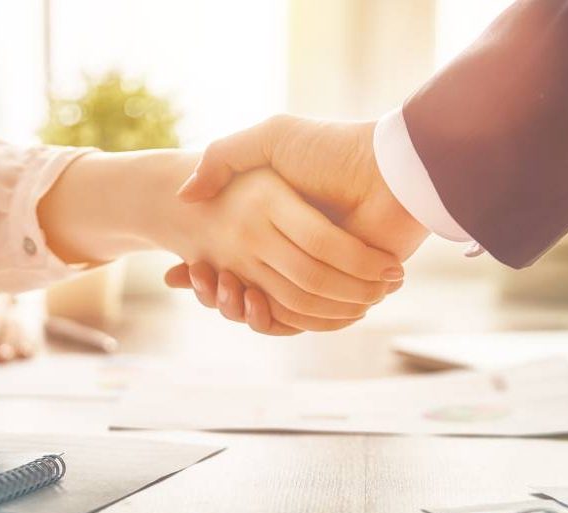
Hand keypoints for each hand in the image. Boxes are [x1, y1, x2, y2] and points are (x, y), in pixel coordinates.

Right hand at [164, 167, 403, 332]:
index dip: (201, 268)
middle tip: (199, 279)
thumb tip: (184, 195)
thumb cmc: (333, 150)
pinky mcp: (339, 293)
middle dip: (215, 291)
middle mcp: (296, 249)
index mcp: (279, 219)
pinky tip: (249, 302)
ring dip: (237, 307)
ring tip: (221, 290)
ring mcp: (317, 273)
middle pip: (244, 286)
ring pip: (266, 307)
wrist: (391, 172)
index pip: (230, 253)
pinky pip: (300, 319)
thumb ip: (224, 156)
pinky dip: (272, 319)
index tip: (175, 273)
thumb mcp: (272, 138)